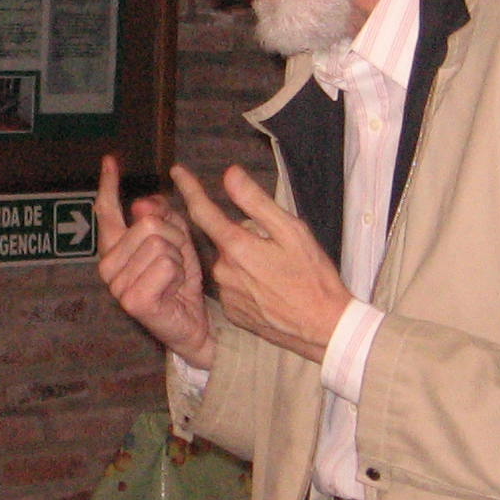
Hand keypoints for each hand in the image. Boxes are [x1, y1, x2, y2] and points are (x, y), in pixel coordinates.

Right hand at [96, 154, 214, 369]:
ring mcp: (117, 285)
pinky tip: (174, 291)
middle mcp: (108, 266)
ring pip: (160, 244)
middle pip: (149, 223)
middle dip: (175, 237)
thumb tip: (141, 204)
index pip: (106, 211)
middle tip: (176, 262)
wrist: (192, 324)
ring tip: (175, 278)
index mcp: (115, 248)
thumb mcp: (175, 241)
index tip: (110, 161)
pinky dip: (180, 274)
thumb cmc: (180, 282)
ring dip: (179, 258)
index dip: (109, 185)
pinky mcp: (133, 301)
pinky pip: (167, 264)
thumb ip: (161, 217)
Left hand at [172, 164, 351, 363]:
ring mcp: (226, 295)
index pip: (203, 211)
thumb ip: (256, 202)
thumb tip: (229, 174)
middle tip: (279, 248)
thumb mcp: (292, 231)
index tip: (177, 171)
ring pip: (231, 263)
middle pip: (226, 239)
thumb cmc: (312, 276)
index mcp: (237, 247)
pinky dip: (249, 282)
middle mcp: (223, 271)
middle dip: (245, 236)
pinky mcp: (233, 312)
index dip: (189, 188)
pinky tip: (272, 290)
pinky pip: (234, 286)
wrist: (323, 328)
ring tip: (280, 273)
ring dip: (248, 260)